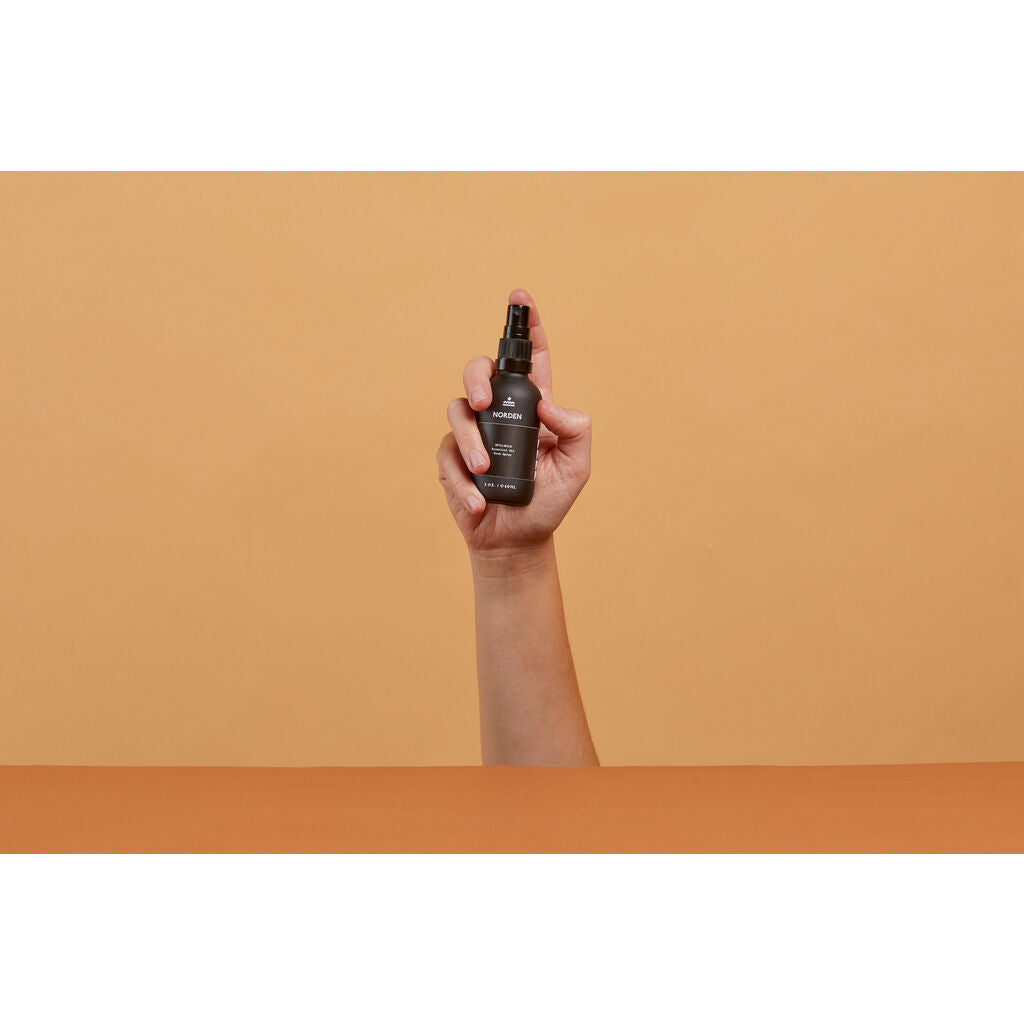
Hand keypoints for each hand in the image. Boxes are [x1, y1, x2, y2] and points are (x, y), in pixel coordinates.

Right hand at [437, 289, 591, 554]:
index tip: (521, 298)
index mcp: (533, 408)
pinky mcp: (452, 460)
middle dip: (475, 376)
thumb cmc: (549, 502)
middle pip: (479, 371)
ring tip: (486, 473)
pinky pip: (446, 455)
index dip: (526, 326)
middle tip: (484, 401)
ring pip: (457, 411)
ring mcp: (473, 435)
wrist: (516, 541)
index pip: (530, 360)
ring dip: (470, 442)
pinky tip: (478, 502)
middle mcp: (501, 413)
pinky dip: (461, 481)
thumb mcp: (577, 467)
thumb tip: (549, 403)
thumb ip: (576, 431)